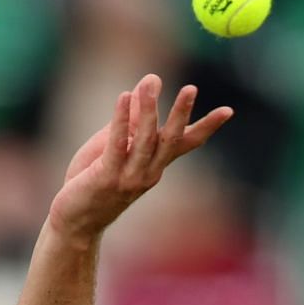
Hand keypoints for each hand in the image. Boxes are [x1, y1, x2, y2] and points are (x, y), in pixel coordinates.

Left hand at [47, 74, 233, 241]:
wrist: (74, 222)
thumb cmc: (92, 183)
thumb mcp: (113, 147)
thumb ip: (128, 122)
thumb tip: (142, 87)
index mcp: (155, 165)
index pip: (186, 144)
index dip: (207, 127)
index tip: (229, 110)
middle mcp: (148, 172)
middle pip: (170, 140)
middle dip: (181, 114)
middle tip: (191, 89)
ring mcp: (129, 177)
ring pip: (144, 140)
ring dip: (148, 109)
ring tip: (151, 82)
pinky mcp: (106, 178)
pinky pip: (116, 144)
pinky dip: (120, 120)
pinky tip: (123, 97)